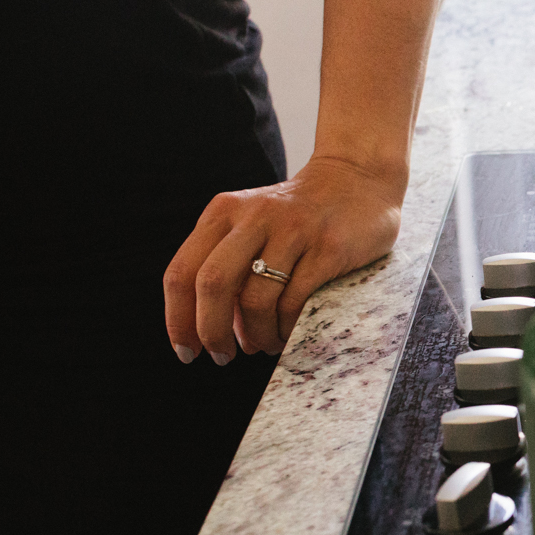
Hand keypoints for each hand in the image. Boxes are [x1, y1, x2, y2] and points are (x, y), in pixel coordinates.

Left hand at [164, 156, 403, 363]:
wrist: (358, 178)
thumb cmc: (298, 216)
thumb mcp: (250, 227)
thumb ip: (225, 268)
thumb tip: (212, 332)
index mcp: (223, 213)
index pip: (181, 273)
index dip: (177, 320)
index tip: (186, 351)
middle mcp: (254, 217)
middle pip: (212, 284)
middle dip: (211, 331)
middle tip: (222, 356)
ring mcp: (293, 231)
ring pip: (255, 299)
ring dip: (256, 335)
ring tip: (263, 344)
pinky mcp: (328, 248)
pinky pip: (295, 302)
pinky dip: (286, 329)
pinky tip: (287, 333)